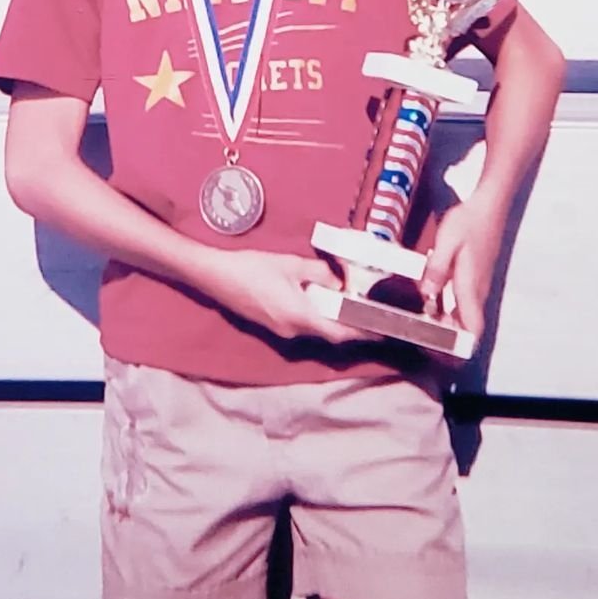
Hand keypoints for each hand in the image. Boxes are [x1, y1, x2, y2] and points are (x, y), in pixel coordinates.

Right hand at [198, 248, 376, 344]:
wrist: (215, 276)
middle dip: (350, 327)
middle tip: (369, 315)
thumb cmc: (251, 268)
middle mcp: (292, 330)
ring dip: (331, 322)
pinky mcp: (271, 326)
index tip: (382, 332)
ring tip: (349, 307)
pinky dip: (315, 318)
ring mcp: (280, 331)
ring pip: (314, 331)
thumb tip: (337, 282)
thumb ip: (318, 273)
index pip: (339, 332)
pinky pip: (301, 326)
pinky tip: (320, 303)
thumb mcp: (290, 264)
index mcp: (299, 316)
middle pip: (329, 335)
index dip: (362, 334)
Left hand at [420, 194, 507, 336]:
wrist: (488, 204)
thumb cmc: (469, 222)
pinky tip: (432, 299)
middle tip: (424, 339)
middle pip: (467, 325)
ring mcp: (478, 282)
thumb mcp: (446, 243)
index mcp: (471, 286)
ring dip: (448, 321)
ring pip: (465, 312)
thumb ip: (436, 270)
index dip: (460, 346)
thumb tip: (427, 294)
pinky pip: (463, 298)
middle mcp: (478, 289)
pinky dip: (449, 306)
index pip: (473, 328)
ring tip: (424, 322)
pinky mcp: (475, 274)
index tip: (443, 354)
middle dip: (449, 337)